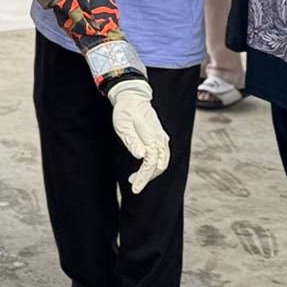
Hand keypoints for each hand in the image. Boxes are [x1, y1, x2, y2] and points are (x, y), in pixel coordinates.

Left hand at [107, 78, 167, 192]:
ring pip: (162, 163)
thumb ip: (132, 141)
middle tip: (133, 184)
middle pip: (159, 166)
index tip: (135, 188)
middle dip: (147, 178)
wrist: (133, 97)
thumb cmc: (125, 111)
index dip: (144, 178)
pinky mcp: (160, 138)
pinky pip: (160, 156)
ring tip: (135, 178)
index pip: (151, 164)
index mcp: (152, 138)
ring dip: (151, 173)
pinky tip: (142, 168)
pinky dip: (153, 166)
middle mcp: (160, 140)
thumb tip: (141, 156)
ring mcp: (162, 139)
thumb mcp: (123, 125)